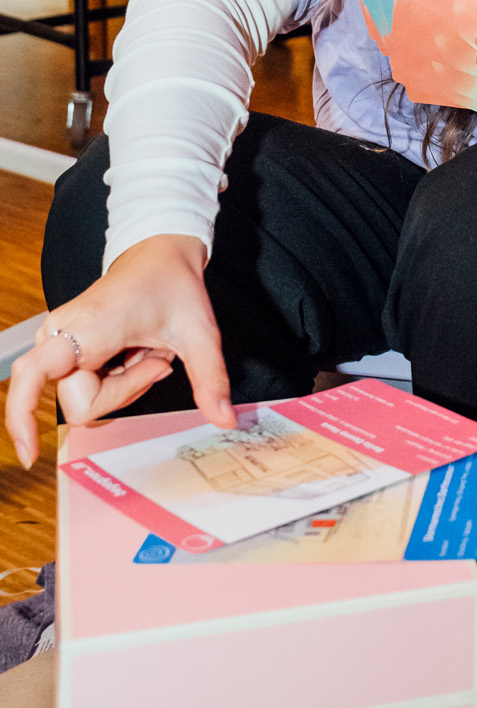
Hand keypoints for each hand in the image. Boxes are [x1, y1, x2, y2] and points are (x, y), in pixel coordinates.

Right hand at [4, 235, 234, 469]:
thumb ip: (210, 378)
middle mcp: (60, 336)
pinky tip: (135, 352)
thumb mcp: (200, 332)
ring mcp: (58, 342)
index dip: (22, 419)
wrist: (158, 254)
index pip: (32, 377)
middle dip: (128, 391)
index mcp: (87, 329)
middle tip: (156, 357)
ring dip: (124, 384)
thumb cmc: (171, 284)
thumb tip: (224, 419)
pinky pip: (87, 387)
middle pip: (84, 404)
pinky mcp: (63, 348)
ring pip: (86, 399)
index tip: (30, 453)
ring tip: (146, 348)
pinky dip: (117, 380)